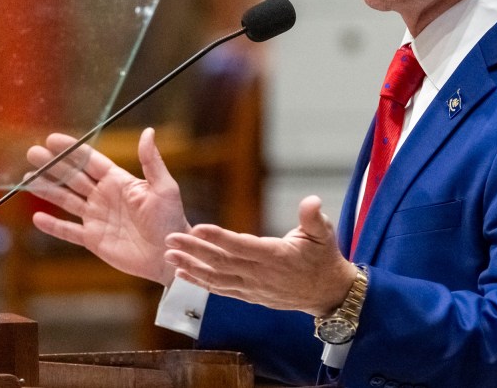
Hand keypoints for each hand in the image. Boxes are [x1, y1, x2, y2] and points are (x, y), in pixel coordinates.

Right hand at [26, 127, 189, 285]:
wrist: (170, 254)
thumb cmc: (171, 219)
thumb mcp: (163, 187)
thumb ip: (151, 161)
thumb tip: (148, 132)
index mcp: (119, 181)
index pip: (90, 161)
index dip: (71, 150)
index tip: (52, 139)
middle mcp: (104, 196)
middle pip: (73, 178)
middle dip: (53, 166)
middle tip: (32, 152)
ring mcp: (97, 218)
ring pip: (66, 201)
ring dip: (47, 190)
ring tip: (27, 178)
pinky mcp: (94, 239)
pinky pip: (69, 231)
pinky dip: (54, 225)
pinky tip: (38, 217)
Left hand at [163, 195, 356, 316]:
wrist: (326, 293)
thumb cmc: (323, 257)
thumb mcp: (324, 234)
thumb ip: (314, 217)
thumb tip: (311, 200)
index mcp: (275, 256)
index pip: (242, 246)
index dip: (219, 238)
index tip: (198, 228)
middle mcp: (260, 274)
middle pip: (222, 262)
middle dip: (194, 250)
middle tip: (170, 238)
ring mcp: (253, 288)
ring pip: (216, 278)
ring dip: (191, 266)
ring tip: (169, 254)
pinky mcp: (249, 295)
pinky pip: (220, 289)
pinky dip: (200, 282)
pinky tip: (182, 272)